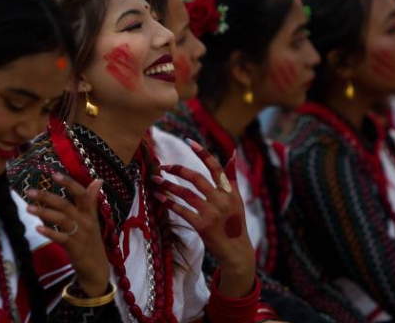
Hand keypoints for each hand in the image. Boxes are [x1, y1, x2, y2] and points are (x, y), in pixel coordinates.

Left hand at [25, 174, 109, 296]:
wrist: (97, 269)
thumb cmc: (91, 242)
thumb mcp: (93, 220)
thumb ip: (91, 200)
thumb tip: (98, 180)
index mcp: (90, 213)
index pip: (81, 194)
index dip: (68, 183)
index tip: (53, 174)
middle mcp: (86, 221)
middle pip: (65, 205)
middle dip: (46, 196)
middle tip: (29, 191)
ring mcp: (80, 234)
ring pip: (61, 219)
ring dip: (44, 212)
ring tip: (28, 208)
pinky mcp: (75, 248)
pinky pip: (61, 238)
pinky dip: (49, 232)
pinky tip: (38, 228)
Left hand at [152, 139, 255, 297]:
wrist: (236, 252)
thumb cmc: (235, 225)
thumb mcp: (238, 200)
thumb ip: (231, 178)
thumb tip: (232, 154)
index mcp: (230, 192)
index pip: (216, 168)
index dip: (203, 154)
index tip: (189, 142)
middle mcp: (221, 200)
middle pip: (196, 178)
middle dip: (177, 170)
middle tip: (164, 166)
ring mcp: (211, 213)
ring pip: (186, 193)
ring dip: (168, 186)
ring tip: (156, 180)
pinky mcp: (202, 225)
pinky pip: (182, 211)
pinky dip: (169, 203)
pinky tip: (159, 198)